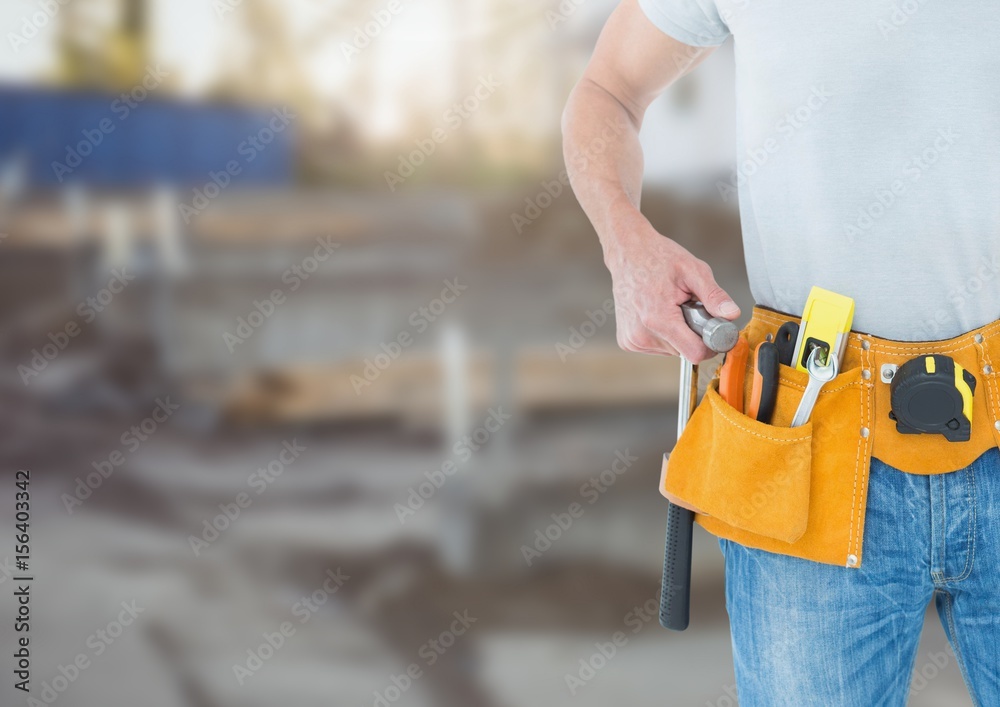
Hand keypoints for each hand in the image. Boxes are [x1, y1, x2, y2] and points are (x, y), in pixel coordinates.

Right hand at [606, 220, 739, 361]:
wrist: (628, 253)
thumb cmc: (658, 258)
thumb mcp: (693, 271)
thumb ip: (714, 296)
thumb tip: (732, 314)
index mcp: (659, 320)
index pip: (695, 353)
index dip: (710, 343)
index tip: (712, 327)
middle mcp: (642, 335)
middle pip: (684, 351)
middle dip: (692, 333)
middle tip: (686, 307)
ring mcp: (632, 340)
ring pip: (672, 350)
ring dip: (677, 332)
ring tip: (669, 307)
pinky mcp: (627, 341)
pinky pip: (657, 346)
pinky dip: (663, 333)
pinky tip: (656, 313)